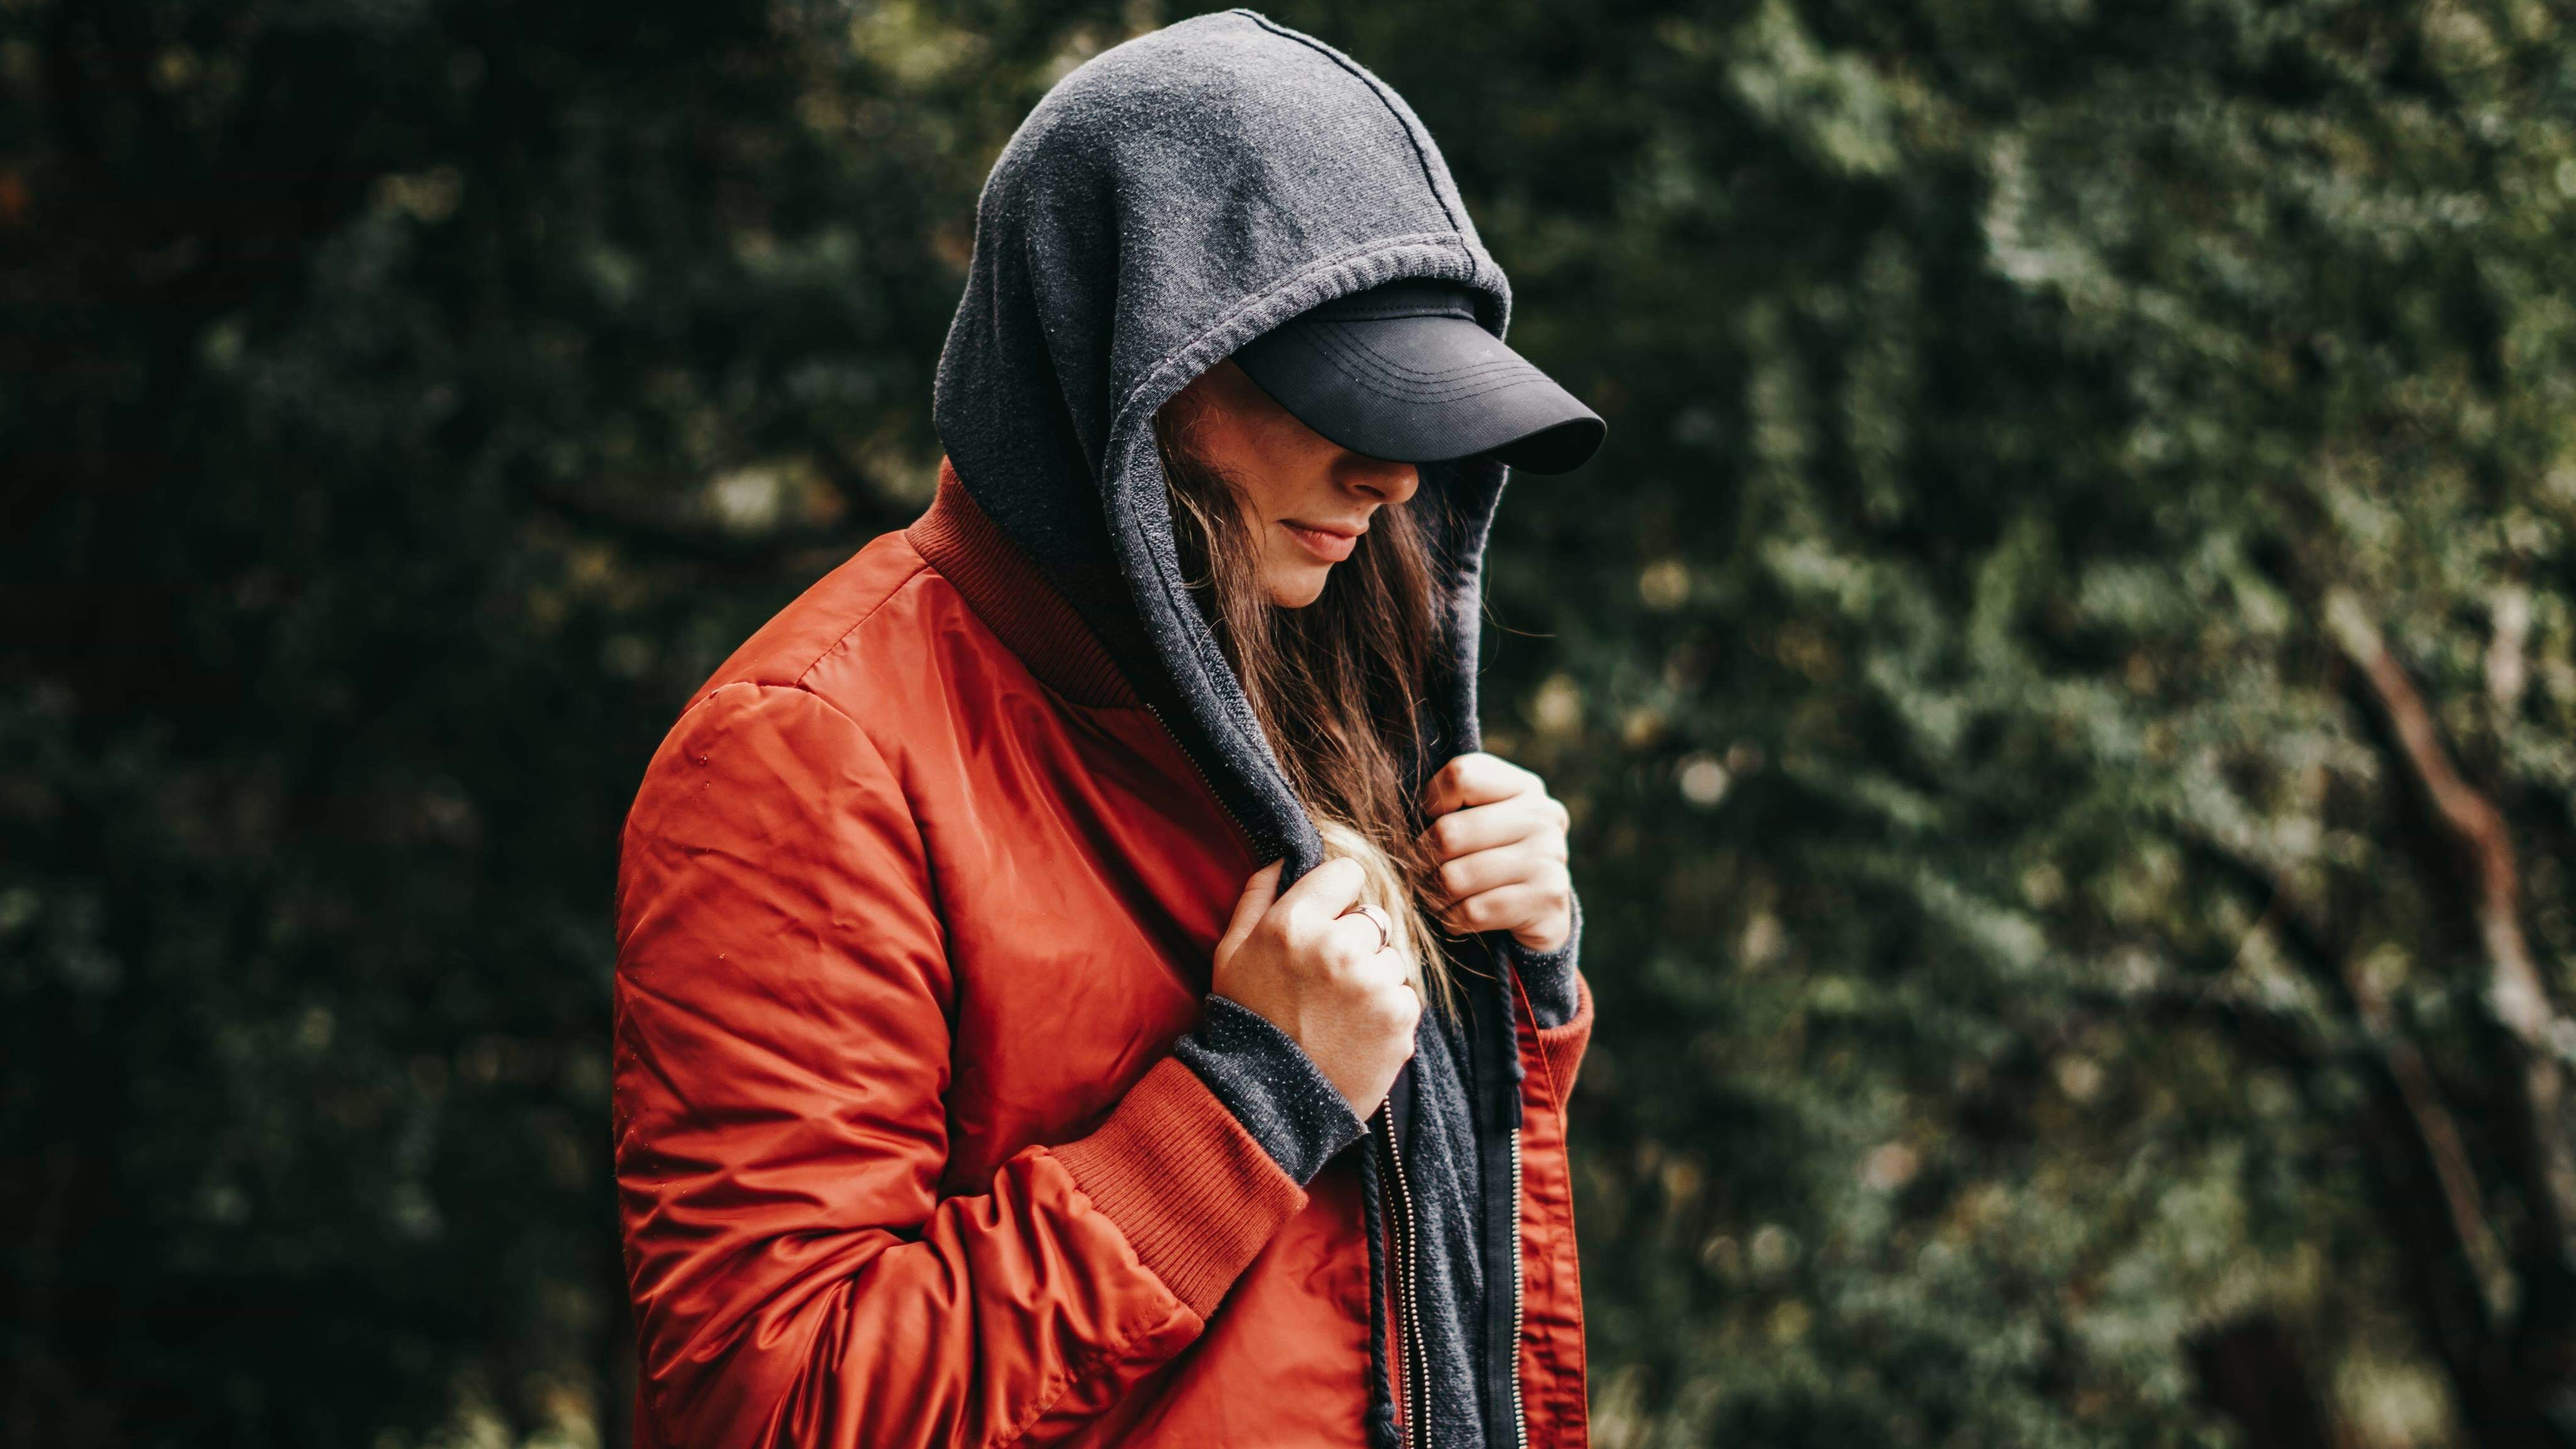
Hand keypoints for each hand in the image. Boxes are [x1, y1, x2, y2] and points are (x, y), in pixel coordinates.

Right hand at [1210, 858, 1421, 1115]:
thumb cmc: (1247, 1021)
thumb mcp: (1231, 953)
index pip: (1348, 872)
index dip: (1340, 893)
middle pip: (1374, 915)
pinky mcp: (1400, 1017)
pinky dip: (1389, 1010)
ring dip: (1376, 976)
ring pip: (1394, 955)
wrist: (1267, 1102)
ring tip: (1342, 1010)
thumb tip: (1284, 856)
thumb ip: (1257, 896)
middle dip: (1357, 939)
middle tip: (1329, 978)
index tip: (1331, 915)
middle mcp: (1337, 947)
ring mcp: (1373, 983)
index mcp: (1293, 923)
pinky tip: (1357, 1030)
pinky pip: (1407, 993)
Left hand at [1420, 752, 1572, 952]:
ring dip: (1435, 893)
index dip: (1431, 801)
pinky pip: (1473, 912)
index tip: (1430, 820)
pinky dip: (1453, 919)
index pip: (1460, 775)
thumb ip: (1449, 803)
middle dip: (1422, 859)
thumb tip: (1387, 806)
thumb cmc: (1491, 857)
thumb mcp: (1479, 818)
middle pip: (1449, 832)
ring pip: (1456, 877)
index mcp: (1523, 787)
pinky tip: (1458, 915)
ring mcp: (1549, 857)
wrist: (1540, 911)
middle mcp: (1543, 816)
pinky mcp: (1546, 900)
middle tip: (1420, 870)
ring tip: (1438, 894)